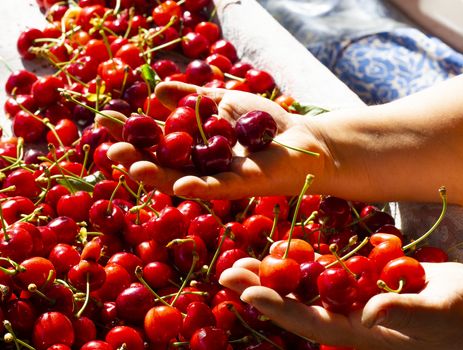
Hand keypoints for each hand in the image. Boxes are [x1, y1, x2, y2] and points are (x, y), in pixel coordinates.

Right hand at [106, 81, 328, 198]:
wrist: (305, 139)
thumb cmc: (266, 123)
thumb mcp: (224, 102)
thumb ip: (193, 98)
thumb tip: (156, 90)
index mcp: (195, 148)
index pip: (157, 142)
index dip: (133, 132)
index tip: (109, 118)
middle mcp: (202, 167)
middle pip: (162, 164)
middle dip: (135, 157)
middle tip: (110, 148)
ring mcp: (220, 179)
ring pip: (183, 180)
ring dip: (157, 175)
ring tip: (131, 166)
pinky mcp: (241, 186)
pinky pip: (216, 188)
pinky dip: (197, 187)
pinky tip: (178, 185)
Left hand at [219, 259, 462, 349]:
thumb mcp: (441, 312)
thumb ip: (405, 313)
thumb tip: (369, 315)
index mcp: (360, 332)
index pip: (309, 322)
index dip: (277, 308)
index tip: (246, 292)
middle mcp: (347, 317)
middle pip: (294, 304)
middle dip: (260, 289)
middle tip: (226, 273)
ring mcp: (349, 298)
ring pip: (301, 286)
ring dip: (271, 273)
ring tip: (241, 259)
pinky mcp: (357, 281)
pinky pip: (321, 272)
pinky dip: (300, 261)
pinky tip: (282, 249)